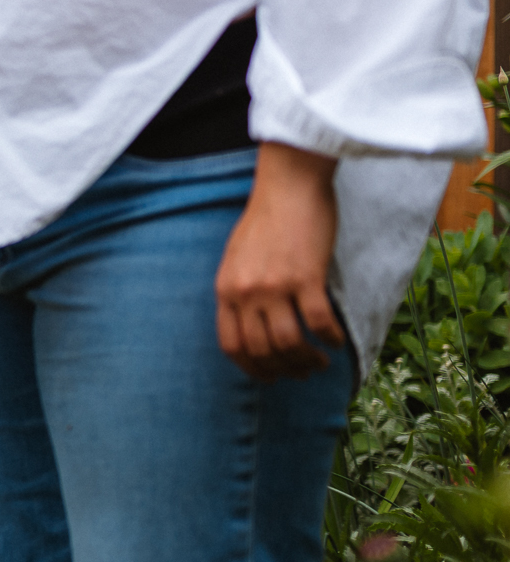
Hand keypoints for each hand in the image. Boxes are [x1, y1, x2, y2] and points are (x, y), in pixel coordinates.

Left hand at [215, 142, 343, 380]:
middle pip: (261, 350)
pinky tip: (336, 341)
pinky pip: (318, 323)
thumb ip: (239, 290)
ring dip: (307, 360)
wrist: (287, 185)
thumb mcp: (236, 259)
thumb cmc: (266, 219)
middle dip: (283, 370)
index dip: (251, 368)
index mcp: (225, 290)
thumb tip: (250, 323)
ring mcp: (273, 286)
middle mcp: (245, 292)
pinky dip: (329, 338)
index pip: (231, 345)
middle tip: (302, 372)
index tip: (270, 376)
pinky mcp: (305, 277)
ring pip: (289, 343)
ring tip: (320, 362)